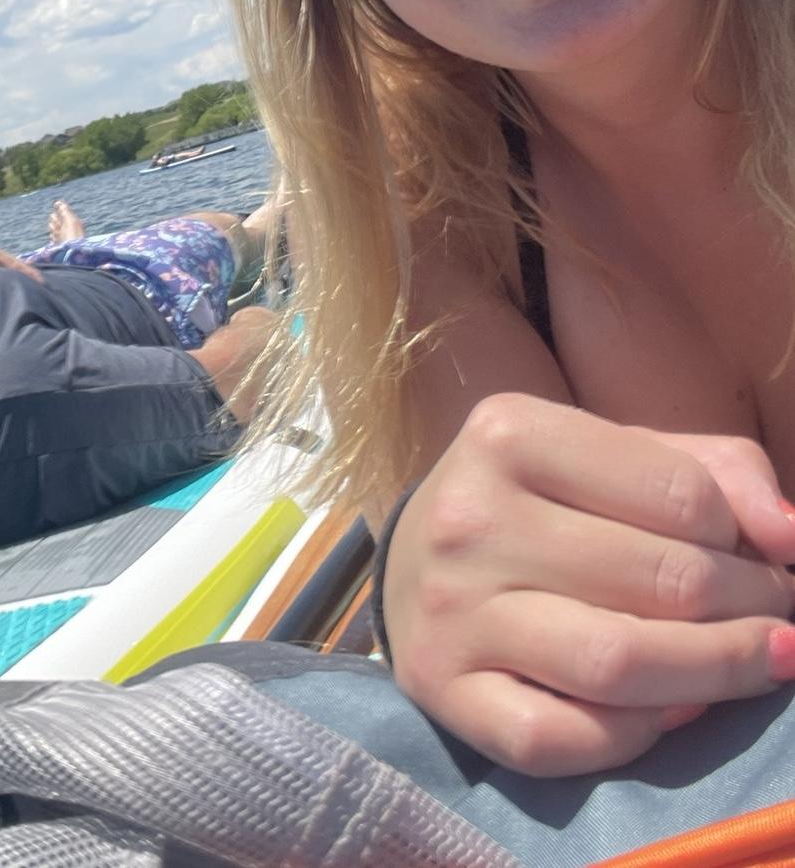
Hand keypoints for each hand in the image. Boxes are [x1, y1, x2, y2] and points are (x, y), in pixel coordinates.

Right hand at [383, 393, 794, 776]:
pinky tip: (663, 710)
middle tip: (772, 618)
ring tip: (754, 663)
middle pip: (666, 581)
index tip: (752, 554)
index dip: (745, 535)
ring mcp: (448, 608)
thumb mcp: (616, 453)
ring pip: (618, 665)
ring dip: (717, 674)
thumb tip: (788, 533)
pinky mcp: (440, 688)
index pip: (683, 494)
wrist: (414, 562)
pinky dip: (634, 736)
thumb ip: (716, 469)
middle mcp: (467, 516)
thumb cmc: (540, 502)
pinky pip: (560, 738)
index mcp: (508, 434)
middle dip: (752, 608)